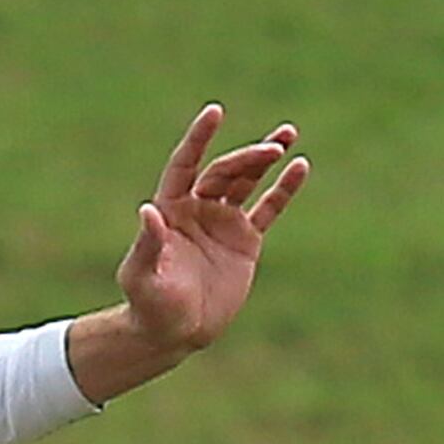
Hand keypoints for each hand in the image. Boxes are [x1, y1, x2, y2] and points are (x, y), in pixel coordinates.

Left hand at [72, 104, 308, 399]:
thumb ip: (148, 243)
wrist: (176, 331)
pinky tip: (300, 167)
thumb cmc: (150, 305)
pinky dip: (284, 189)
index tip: (215, 112)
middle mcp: (197, 207)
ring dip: (266, 159)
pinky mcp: (245, 240)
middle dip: (247, 158)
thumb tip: (149, 211)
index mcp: (170, 208)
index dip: (199, 138)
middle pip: (224, 171)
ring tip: (287, 137)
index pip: (186, 163)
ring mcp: (223, 221)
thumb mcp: (143, 276)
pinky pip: (268, 208)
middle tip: (272, 149)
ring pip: (247, 181)